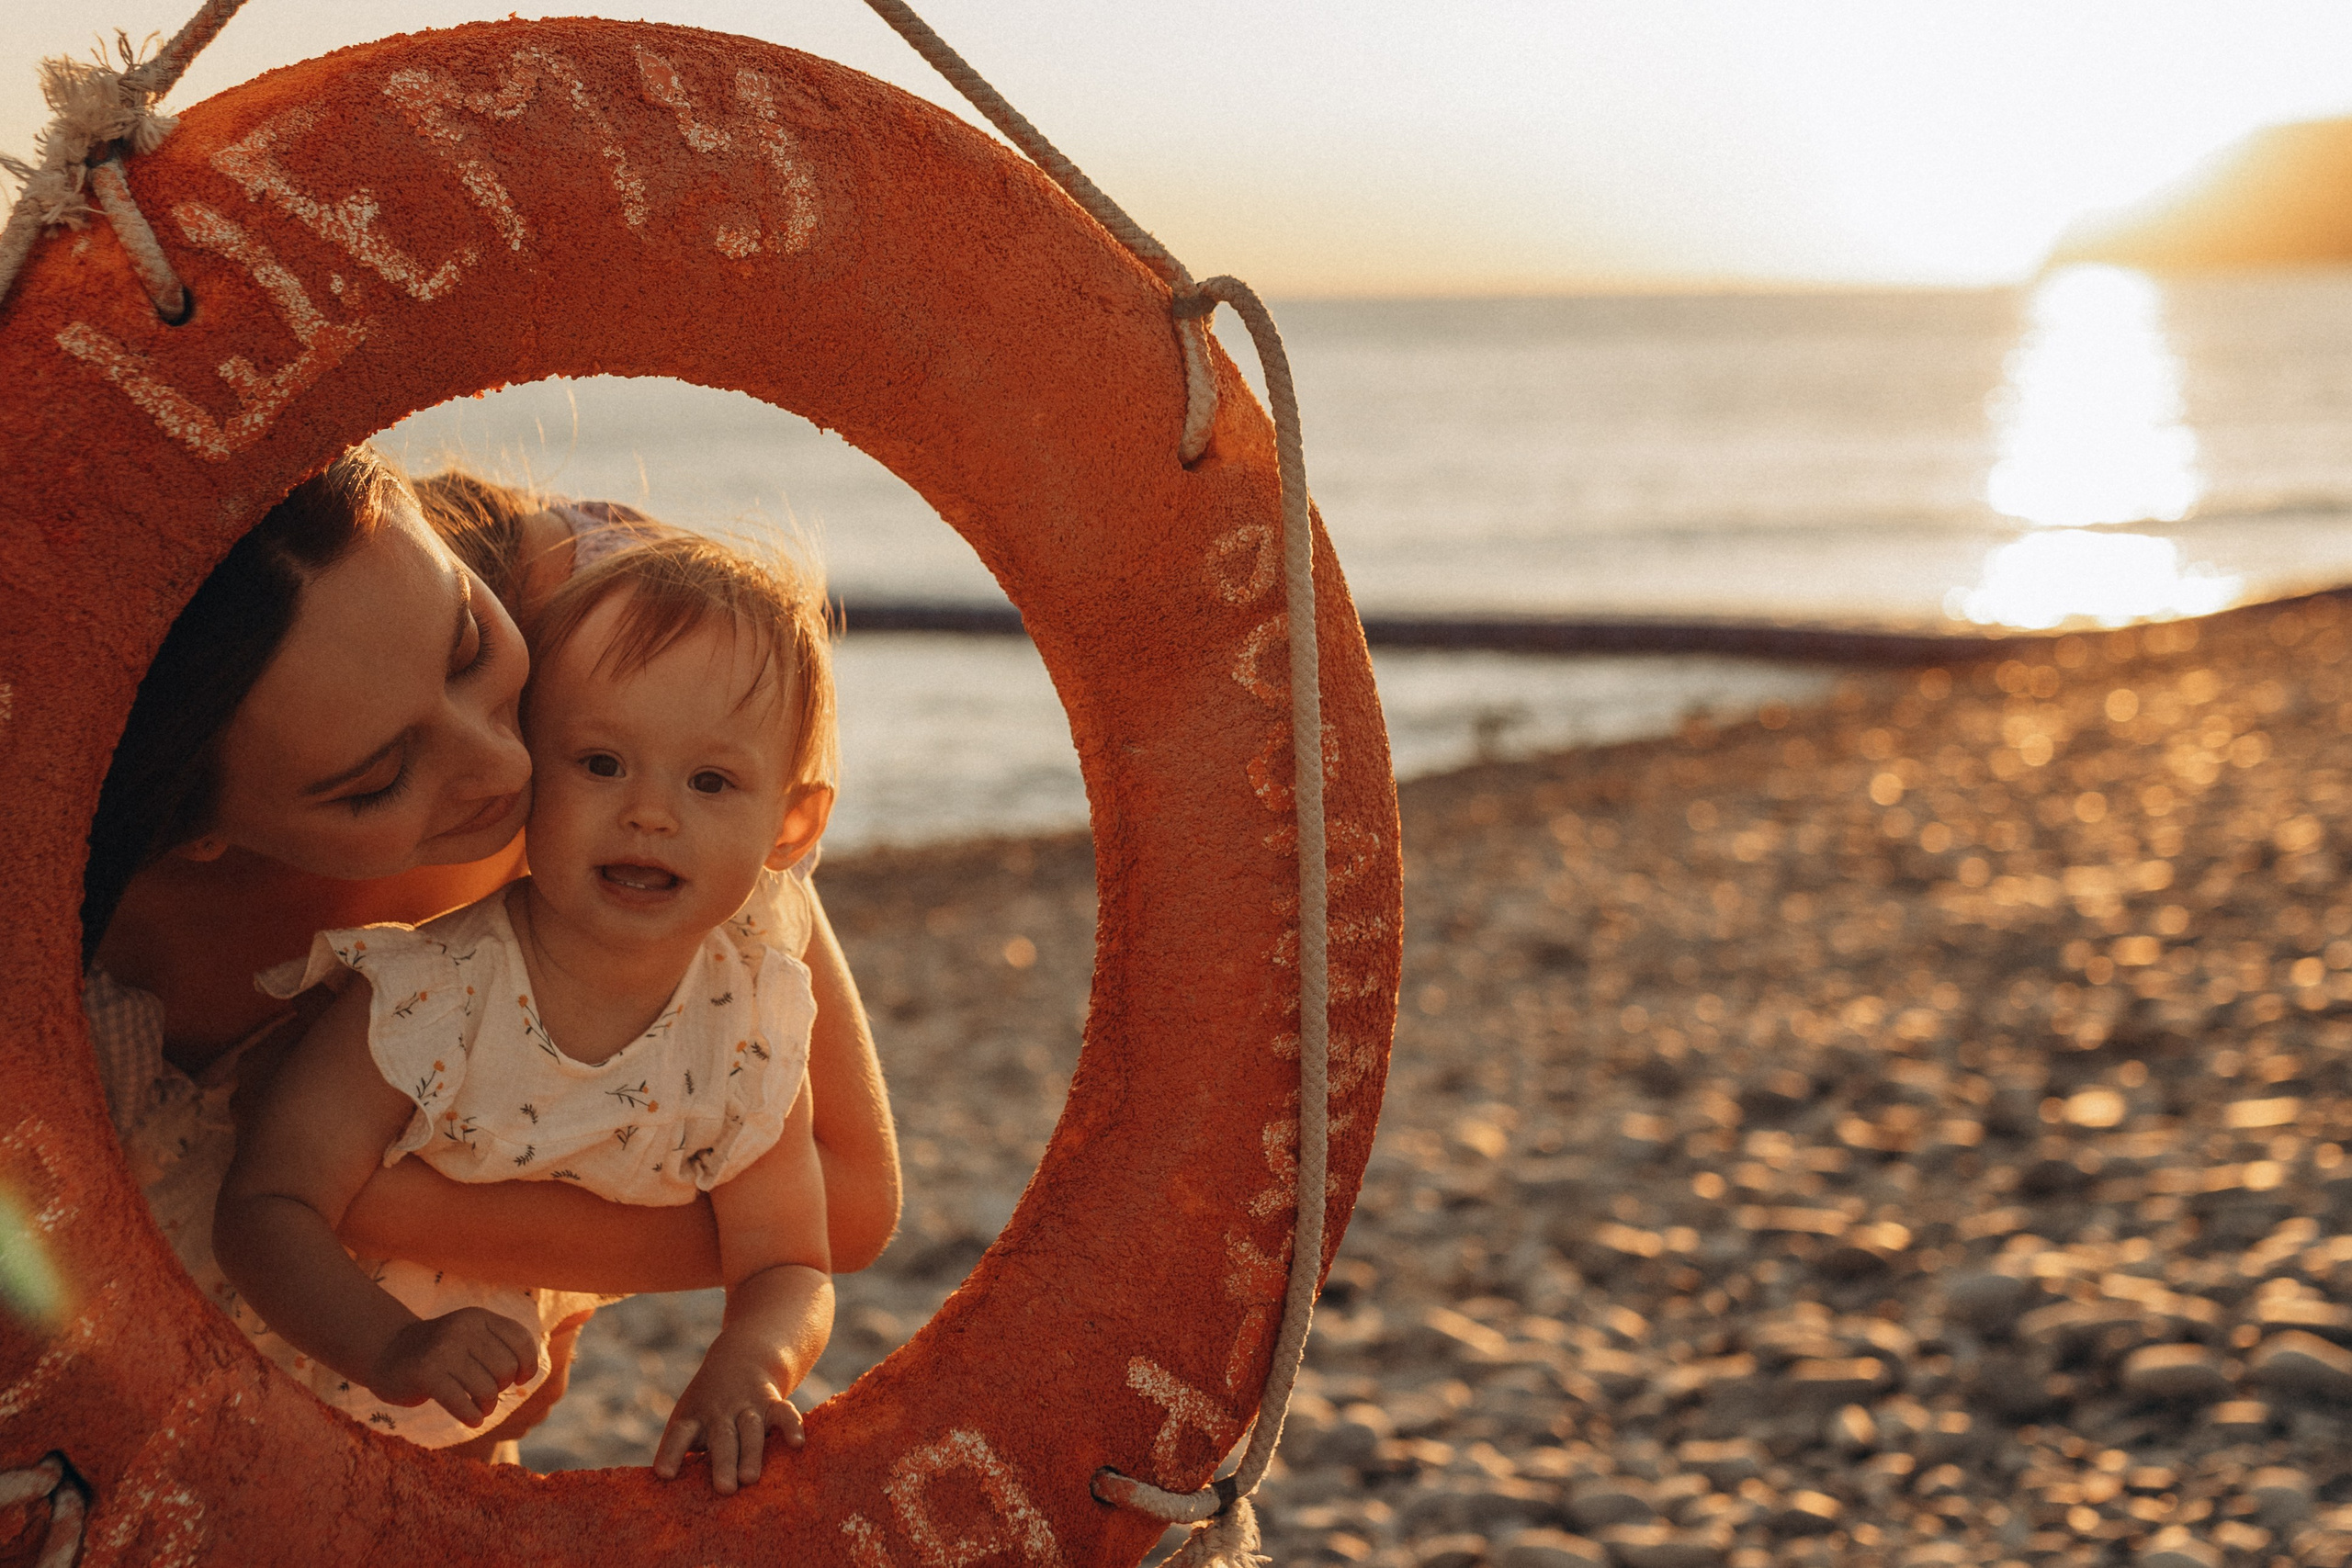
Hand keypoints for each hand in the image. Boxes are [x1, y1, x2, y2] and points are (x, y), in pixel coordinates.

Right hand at [367, 1308, 542, 1427]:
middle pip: (505, 1368)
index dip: (527, 1365)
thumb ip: (501, 1347)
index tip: (520, 1379)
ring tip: (480, 1407)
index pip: (521, 1340)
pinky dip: (472, 1416)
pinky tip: (471, 1419)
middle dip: (502, 1388)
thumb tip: (530, 1375)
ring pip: (487, 1388)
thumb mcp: (472, 1337)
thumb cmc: (441, 1352)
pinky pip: (463, 1403)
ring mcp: (443, 1350)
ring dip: (487, 1406)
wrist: (388, 1352)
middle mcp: (462, 1328)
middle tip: (488, 1394)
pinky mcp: (425, 1374)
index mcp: (478, 1317)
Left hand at [653, 1329, 805, 1492]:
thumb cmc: (707, 1407)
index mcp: (694, 1418)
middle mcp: (720, 1412)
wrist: (742, 1357)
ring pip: (750, 1430)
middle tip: (724, 1489)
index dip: (670, 1453)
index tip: (664, 1474)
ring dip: (751, 1453)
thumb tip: (670, 1496)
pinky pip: (783, 1413)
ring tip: (750, 1478)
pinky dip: (791, 1426)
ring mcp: (747, 1407)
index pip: (679, 1434)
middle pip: (721, 1437)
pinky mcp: (772, 1403)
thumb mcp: (689, 1417)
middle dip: (723, 1463)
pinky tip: (797, 1444)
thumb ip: (682, 1450)